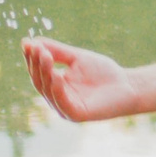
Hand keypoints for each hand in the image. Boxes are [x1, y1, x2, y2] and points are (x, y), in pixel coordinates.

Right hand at [21, 38, 139, 121]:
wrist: (128, 85)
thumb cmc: (104, 73)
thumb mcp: (76, 58)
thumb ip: (56, 51)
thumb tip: (30, 41)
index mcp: (55, 87)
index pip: (38, 72)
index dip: (32, 58)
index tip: (27, 43)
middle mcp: (57, 100)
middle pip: (40, 82)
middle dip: (36, 64)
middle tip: (36, 48)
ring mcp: (66, 109)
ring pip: (48, 91)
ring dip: (45, 73)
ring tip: (44, 55)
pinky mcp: (77, 115)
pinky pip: (63, 102)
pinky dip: (57, 89)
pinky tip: (56, 76)